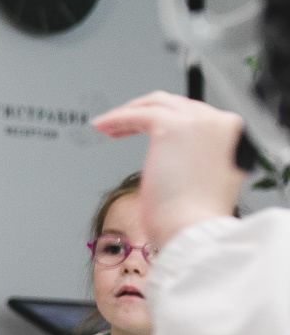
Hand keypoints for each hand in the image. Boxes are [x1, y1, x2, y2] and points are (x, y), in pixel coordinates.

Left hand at [90, 92, 244, 246]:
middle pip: (176, 105)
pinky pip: (138, 114)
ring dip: (128, 112)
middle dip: (145, 111)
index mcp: (232, 137)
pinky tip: (102, 126)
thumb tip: (177, 159)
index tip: (143, 126)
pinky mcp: (171, 127)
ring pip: (157, 104)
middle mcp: (220, 123)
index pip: (195, 116)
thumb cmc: (195, 218)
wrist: (193, 229)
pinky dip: (117, 117)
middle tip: (120, 122)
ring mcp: (198, 122)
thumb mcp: (204, 181)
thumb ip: (197, 160)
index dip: (167, 118)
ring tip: (106, 125)